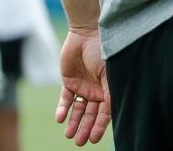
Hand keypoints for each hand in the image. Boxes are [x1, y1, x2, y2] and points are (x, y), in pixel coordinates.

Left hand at [55, 28, 110, 145]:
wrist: (86, 33)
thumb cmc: (102, 50)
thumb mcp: (109, 71)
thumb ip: (110, 90)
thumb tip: (113, 111)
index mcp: (109, 88)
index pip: (106, 111)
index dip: (100, 126)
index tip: (94, 139)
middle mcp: (97, 90)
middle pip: (92, 114)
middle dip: (86, 128)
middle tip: (80, 142)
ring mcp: (83, 86)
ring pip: (79, 110)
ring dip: (74, 123)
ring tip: (69, 135)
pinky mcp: (69, 82)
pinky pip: (66, 99)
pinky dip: (63, 109)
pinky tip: (60, 119)